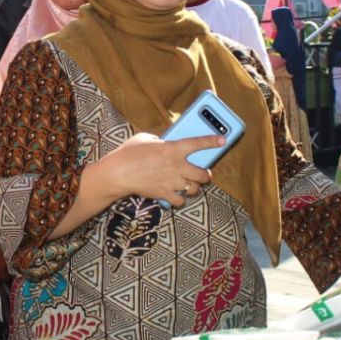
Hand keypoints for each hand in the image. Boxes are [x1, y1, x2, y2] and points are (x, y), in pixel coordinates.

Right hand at [95, 132, 218, 207]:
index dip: (212, 141)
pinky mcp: (165, 194)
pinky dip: (179, 199)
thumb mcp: (145, 138)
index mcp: (173, 148)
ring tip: (189, 186)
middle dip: (206, 175)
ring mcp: (172, 181)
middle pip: (203, 174)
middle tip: (203, 173)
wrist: (118, 173)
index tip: (222, 141)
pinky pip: (180, 200)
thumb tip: (164, 144)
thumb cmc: (129, 153)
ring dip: (194, 188)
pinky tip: (176, 196)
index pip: (198, 143)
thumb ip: (160, 141)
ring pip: (194, 189)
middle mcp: (177, 165)